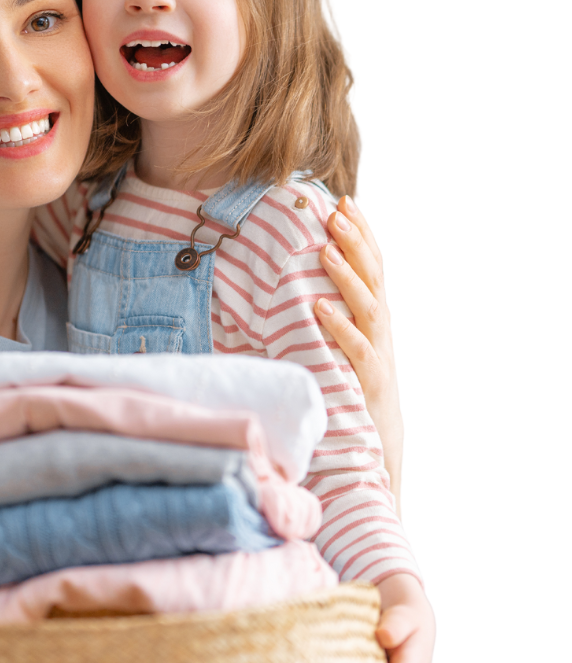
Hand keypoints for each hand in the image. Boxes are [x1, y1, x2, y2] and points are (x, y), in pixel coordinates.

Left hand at [314, 196, 403, 513]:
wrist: (376, 461)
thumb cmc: (347, 400)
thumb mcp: (333, 354)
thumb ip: (318, 323)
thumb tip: (281, 288)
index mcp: (372, 323)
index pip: (372, 270)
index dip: (360, 235)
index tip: (342, 201)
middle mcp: (381, 336)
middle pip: (375, 279)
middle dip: (357, 242)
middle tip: (335, 211)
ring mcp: (379, 360)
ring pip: (369, 308)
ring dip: (347, 276)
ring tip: (326, 247)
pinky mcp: (370, 387)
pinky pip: (356, 352)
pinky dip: (340, 327)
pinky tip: (318, 307)